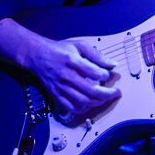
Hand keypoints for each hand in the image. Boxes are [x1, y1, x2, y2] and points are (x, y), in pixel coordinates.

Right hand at [0, 18, 120, 114]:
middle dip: (107, 93)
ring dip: (97, 102)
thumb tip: (111, 63)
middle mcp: (67, 76)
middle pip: (91, 90)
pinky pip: (70, 107)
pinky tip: (89, 105)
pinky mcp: (57, 94)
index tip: (109, 74)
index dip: (105, 75)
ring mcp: (61, 87)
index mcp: (73, 61)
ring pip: (82, 100)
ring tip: (105, 98)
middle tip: (115, 92)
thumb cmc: (59, 50)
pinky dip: (82, 109)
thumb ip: (96, 54)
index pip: (94, 72)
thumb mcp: (79, 45)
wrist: (39, 55)